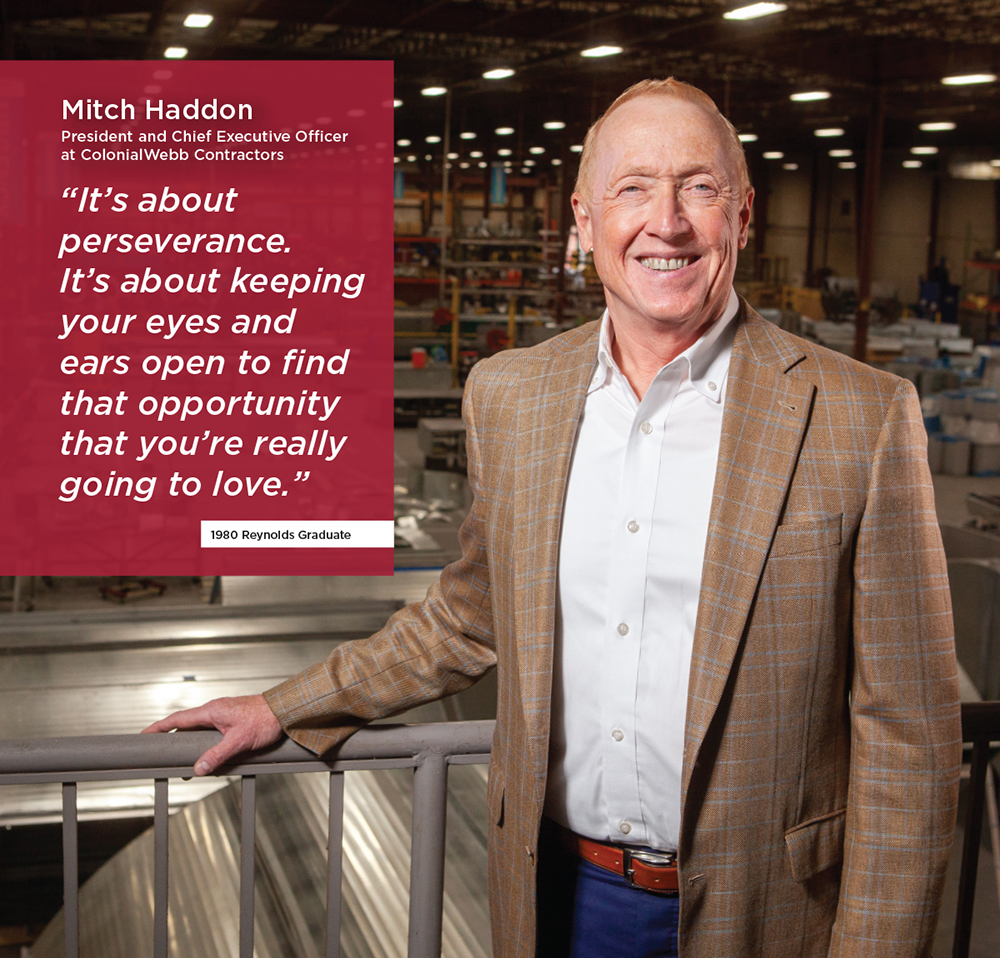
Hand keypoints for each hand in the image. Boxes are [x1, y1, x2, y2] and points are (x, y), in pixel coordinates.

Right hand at [142, 694, 283, 775]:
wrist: (285, 709)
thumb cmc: (265, 720)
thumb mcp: (239, 741)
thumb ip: (217, 755)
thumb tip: (198, 769)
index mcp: (211, 711)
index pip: (178, 719)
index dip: (159, 727)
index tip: (144, 735)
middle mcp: (215, 710)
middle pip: (185, 725)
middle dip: (171, 739)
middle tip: (159, 752)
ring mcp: (223, 714)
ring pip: (199, 729)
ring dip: (189, 743)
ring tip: (183, 763)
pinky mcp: (232, 719)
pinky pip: (211, 731)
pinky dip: (203, 742)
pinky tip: (207, 754)